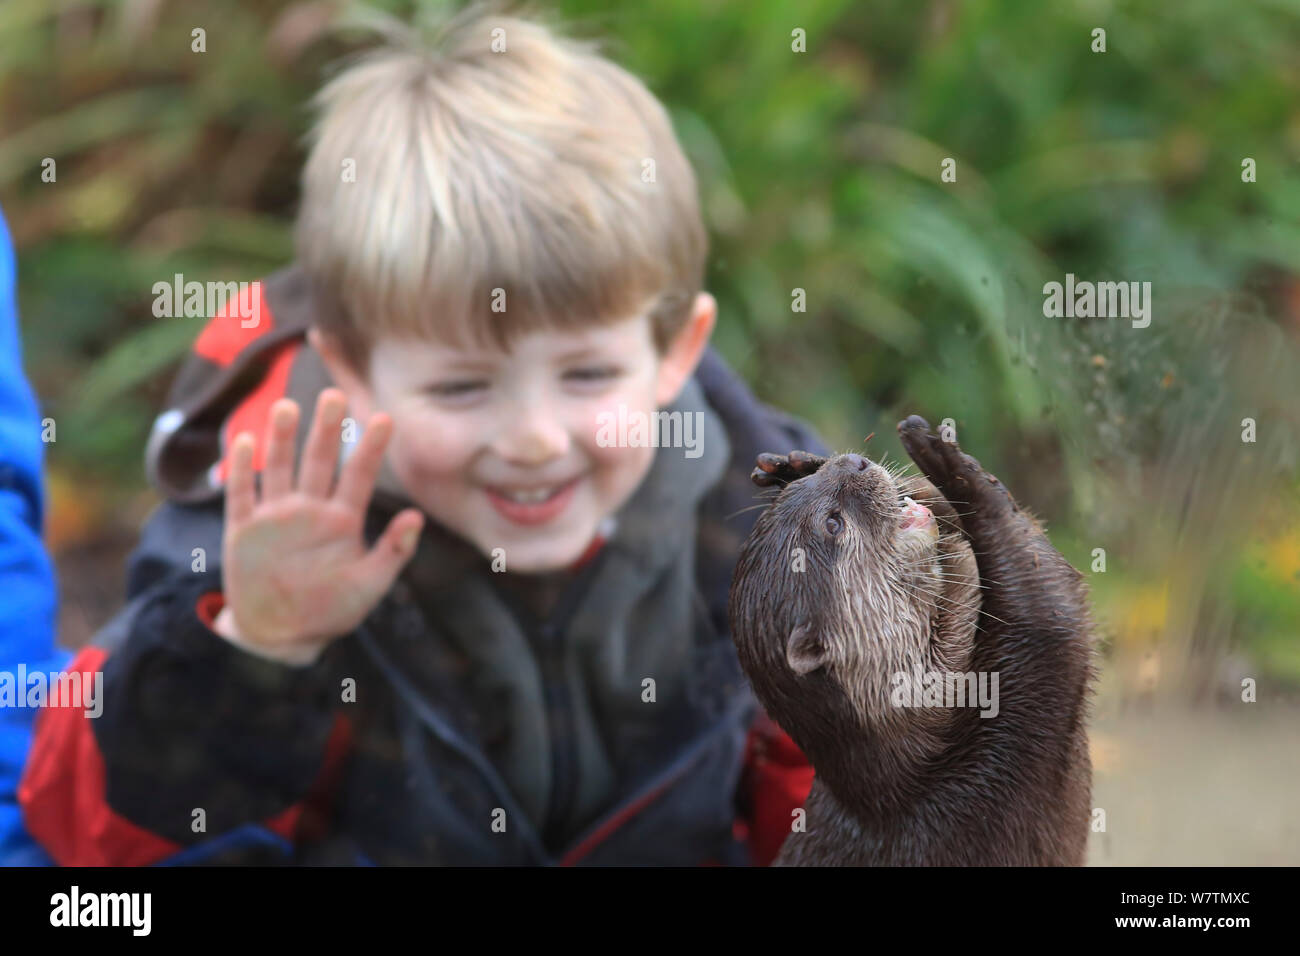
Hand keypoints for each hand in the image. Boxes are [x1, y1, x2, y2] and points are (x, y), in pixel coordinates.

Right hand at [212, 388, 423, 663]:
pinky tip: (245, 441)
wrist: (282, 636)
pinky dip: (242, 470)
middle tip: (334, 395)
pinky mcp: (244, 531)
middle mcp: (310, 510)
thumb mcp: (370, 586)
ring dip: (282, 439)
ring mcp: (276, 517)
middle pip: (319, 461)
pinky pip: (242, 494)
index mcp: (344, 520)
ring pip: (280, 468)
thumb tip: (418, 517)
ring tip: (287, 407)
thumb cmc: (331, 610)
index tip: (384, 417)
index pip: (359, 475)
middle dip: (326, 429)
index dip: (370, 447)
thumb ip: (394, 552)